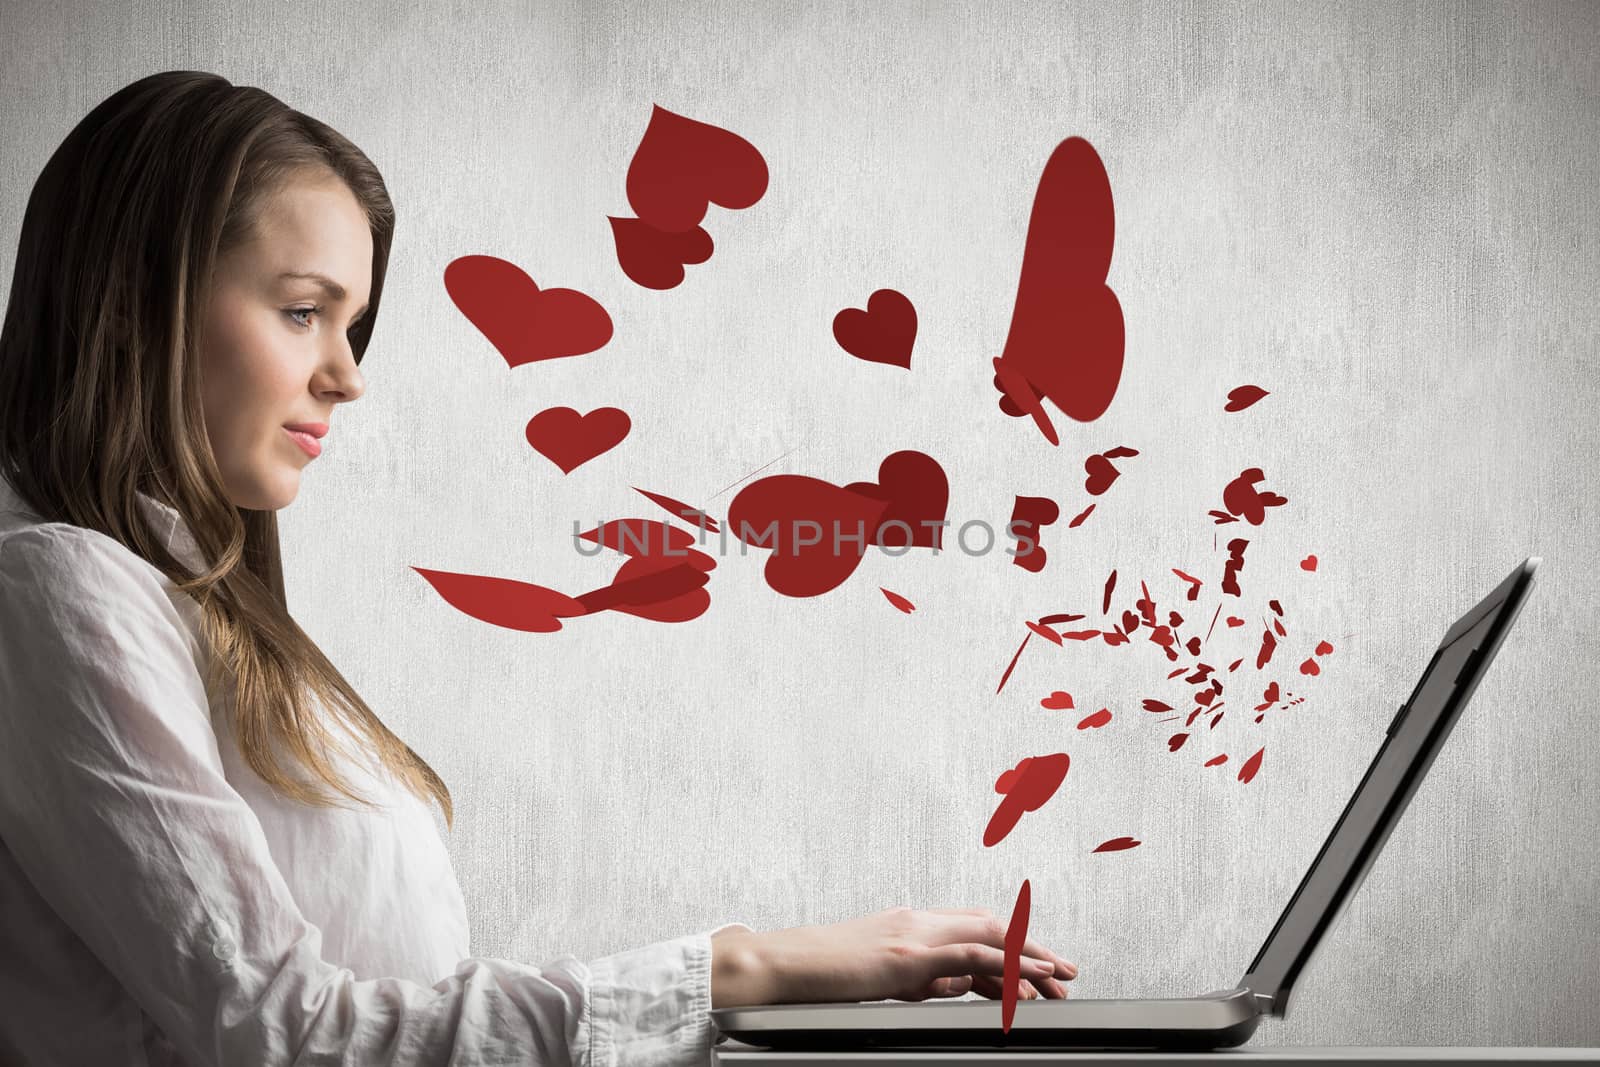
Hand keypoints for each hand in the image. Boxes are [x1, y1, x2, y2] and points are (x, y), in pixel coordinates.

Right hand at [710, 905, 1077, 1007]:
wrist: (783, 964)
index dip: (1014, 944)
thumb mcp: (882, 975)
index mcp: (911, 924)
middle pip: (992, 927)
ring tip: (1059, 978)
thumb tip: (959, 984)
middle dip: (1034, 949)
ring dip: (1030, 958)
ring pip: (988, 936)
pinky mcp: (905, 955)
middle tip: (1066, 974)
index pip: (974, 927)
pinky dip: (1004, 964)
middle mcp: (917, 920)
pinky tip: (1026, 977)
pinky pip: (967, 955)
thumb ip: (922, 976)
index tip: (1041, 966)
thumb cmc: (823, 973)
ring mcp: (913, 934)